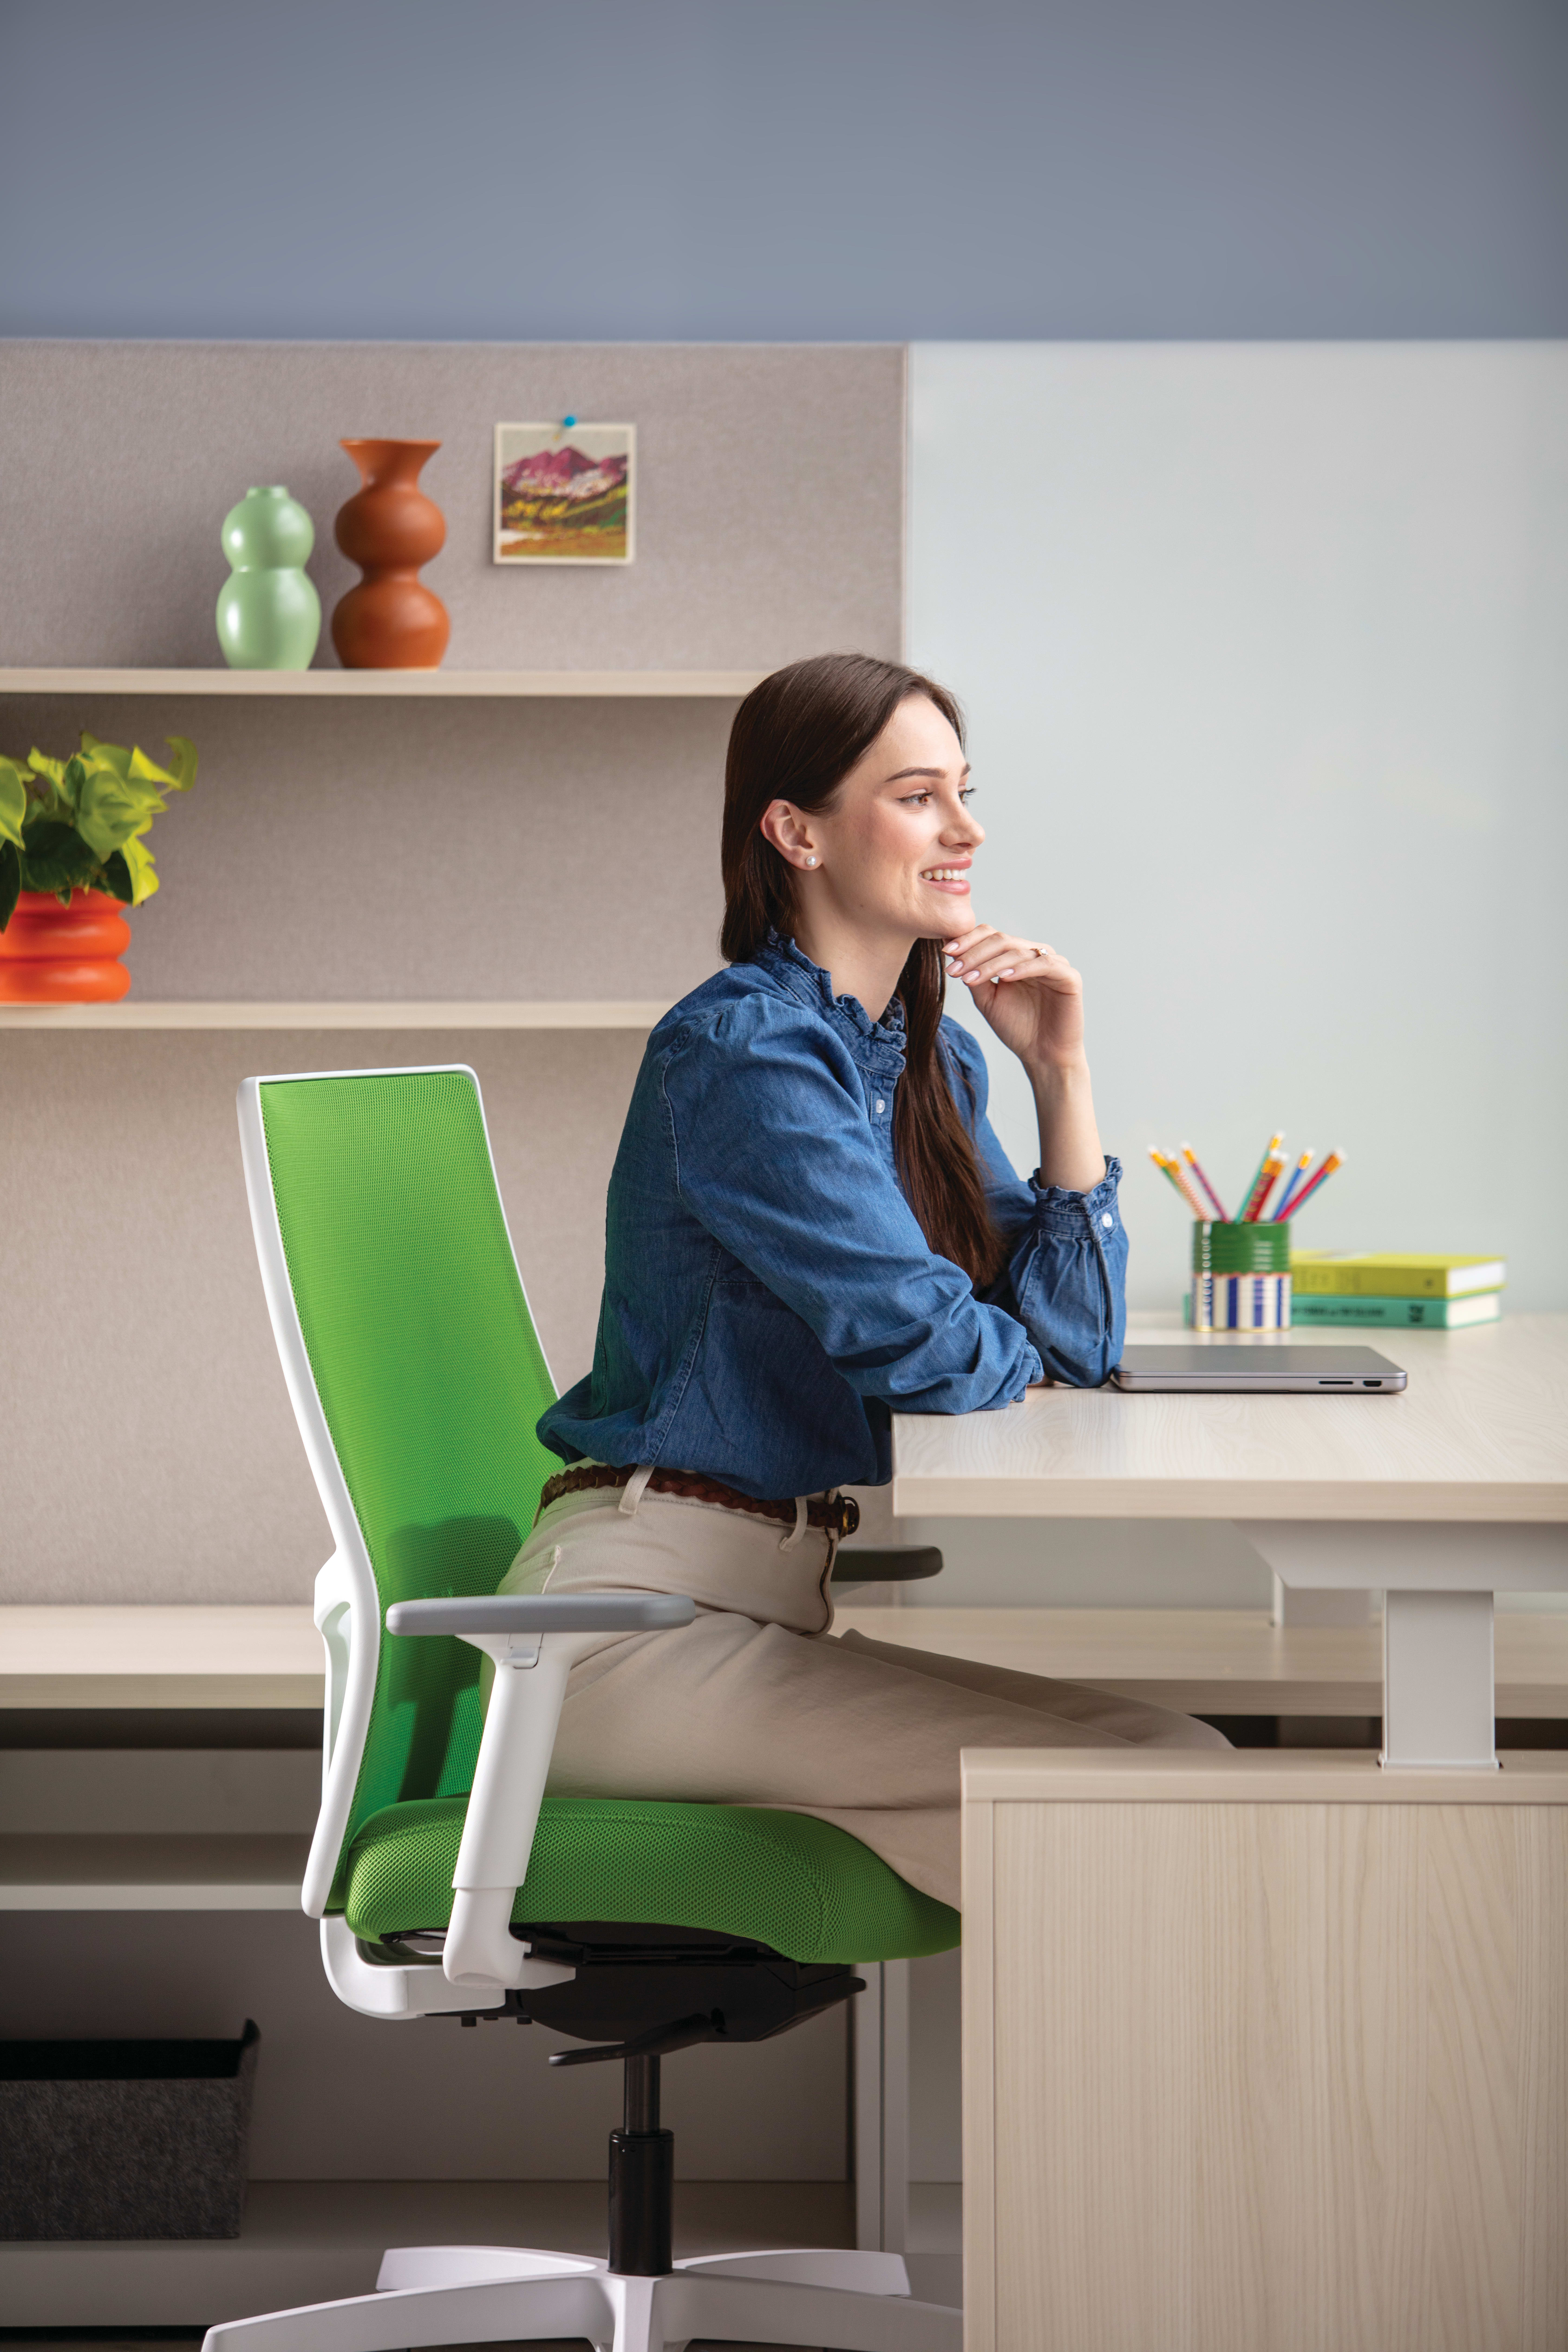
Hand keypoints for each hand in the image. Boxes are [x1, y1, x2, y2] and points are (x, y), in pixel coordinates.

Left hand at [943, 925, 1085, 1072]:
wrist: (1042, 1055)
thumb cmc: (1017, 1027)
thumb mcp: (987, 999)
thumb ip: (974, 974)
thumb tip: (950, 950)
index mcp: (1017, 956)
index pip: (991, 935)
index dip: (968, 940)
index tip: (946, 953)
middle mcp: (1035, 954)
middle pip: (1002, 939)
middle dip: (974, 953)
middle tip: (954, 968)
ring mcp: (1054, 963)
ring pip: (1018, 951)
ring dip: (991, 963)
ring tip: (970, 977)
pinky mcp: (1069, 977)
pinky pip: (1045, 964)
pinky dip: (1023, 968)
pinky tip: (1004, 978)